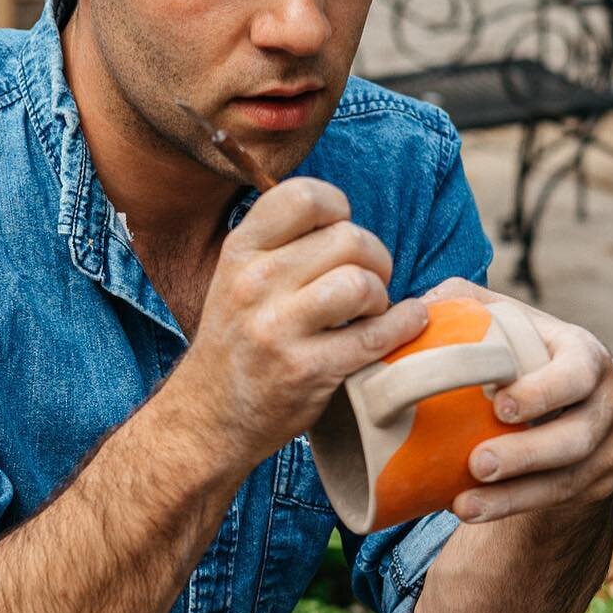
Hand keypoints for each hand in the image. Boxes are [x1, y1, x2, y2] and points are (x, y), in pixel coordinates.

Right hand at [174, 177, 427, 468]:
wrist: (208, 417)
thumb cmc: (237, 342)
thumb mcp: (237, 279)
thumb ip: (280, 245)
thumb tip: (345, 218)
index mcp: (240, 251)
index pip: (304, 196)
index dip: (338, 207)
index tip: (340, 231)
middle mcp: (254, 284)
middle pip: (347, 238)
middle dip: (374, 258)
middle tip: (368, 281)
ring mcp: (278, 329)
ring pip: (361, 283)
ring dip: (381, 296)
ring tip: (370, 311)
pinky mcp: (306, 370)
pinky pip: (375, 335)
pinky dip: (403, 325)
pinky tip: (405, 323)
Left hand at [422, 277, 612, 523]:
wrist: (569, 406)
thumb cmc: (523, 355)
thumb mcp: (504, 323)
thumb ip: (464, 304)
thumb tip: (414, 310)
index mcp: (586, 356)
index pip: (577, 374)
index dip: (544, 392)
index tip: (500, 405)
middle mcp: (610, 402)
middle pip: (576, 437)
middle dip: (525, 454)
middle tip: (477, 463)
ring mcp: (610, 448)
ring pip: (567, 479)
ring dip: (514, 496)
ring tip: (464, 505)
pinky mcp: (598, 484)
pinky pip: (556, 502)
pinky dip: (512, 507)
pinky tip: (472, 509)